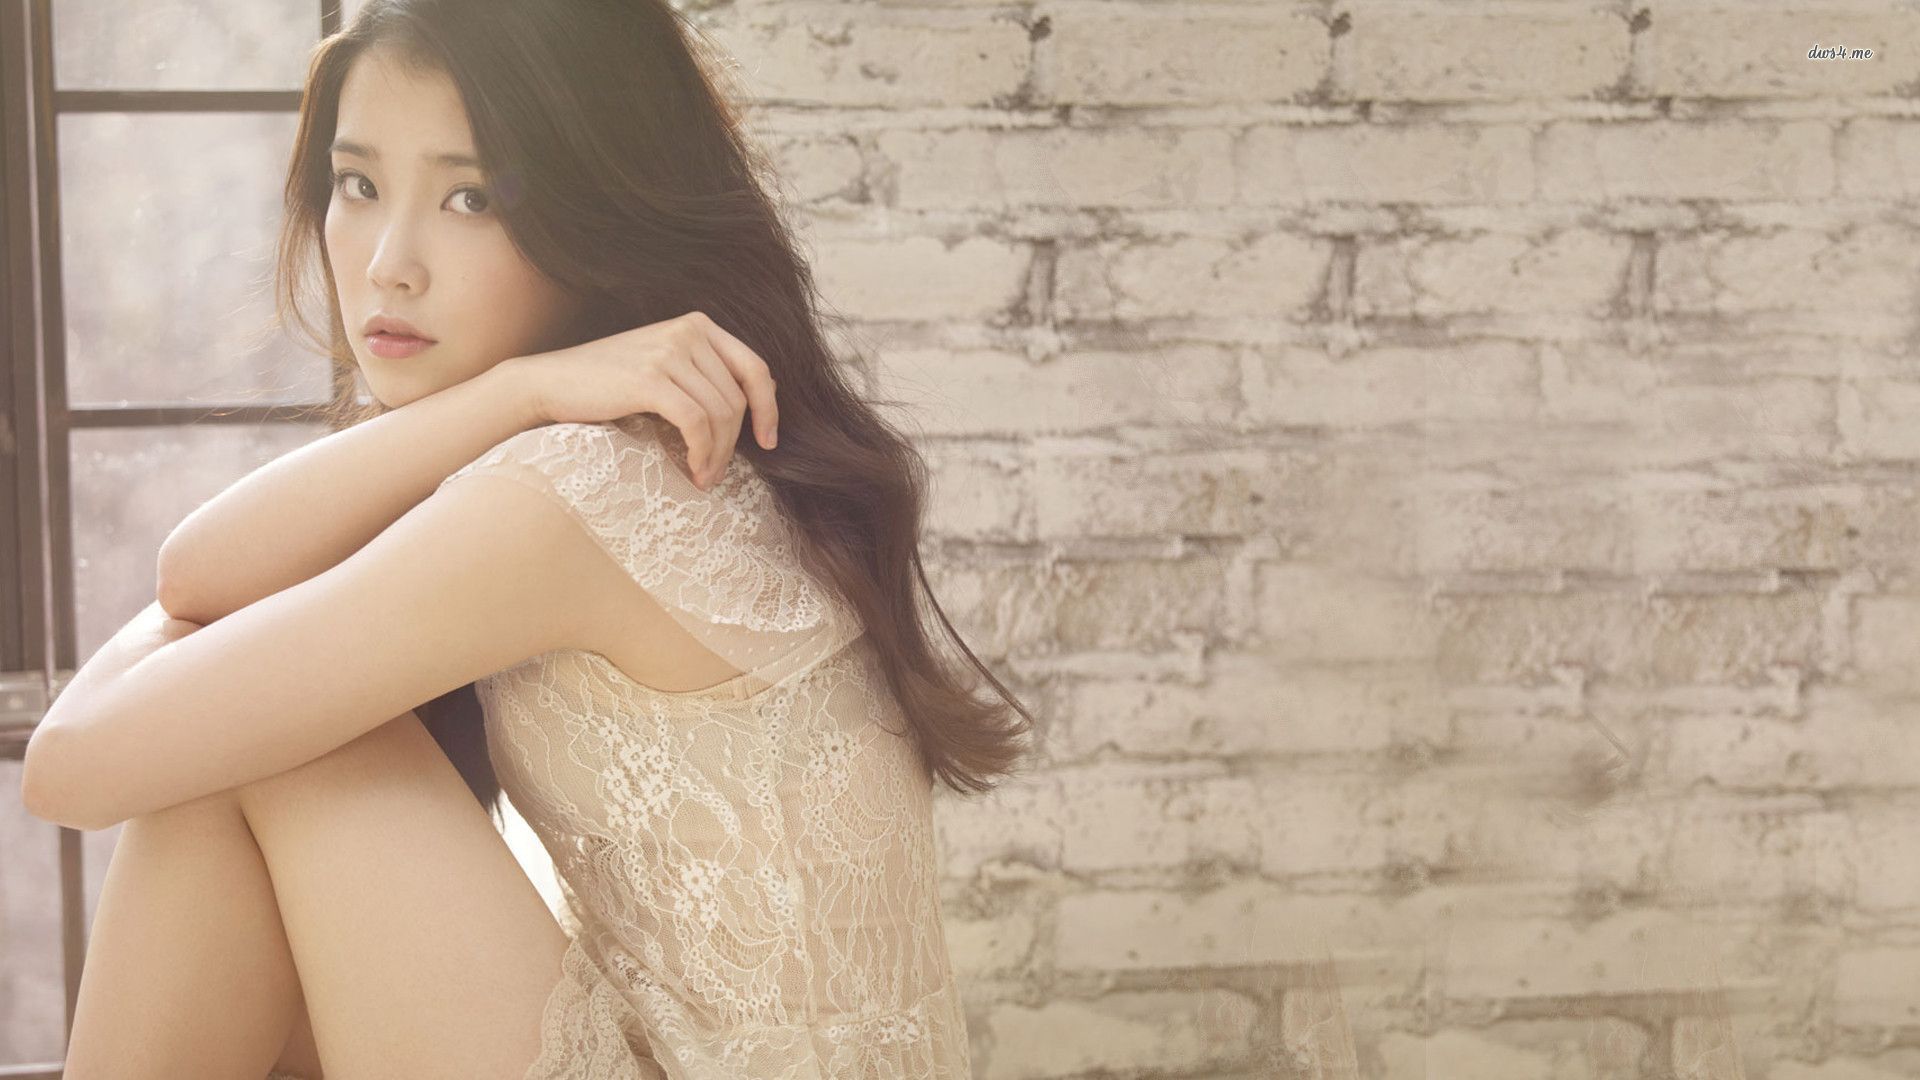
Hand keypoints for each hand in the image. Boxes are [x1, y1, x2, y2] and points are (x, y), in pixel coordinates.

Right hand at [511, 310, 778, 489]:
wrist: (550, 383)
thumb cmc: (608, 384)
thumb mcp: (664, 367)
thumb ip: (704, 375)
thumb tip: (756, 403)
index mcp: (698, 325)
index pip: (755, 369)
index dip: (769, 409)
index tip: (768, 443)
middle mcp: (688, 331)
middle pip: (736, 398)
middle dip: (734, 444)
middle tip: (715, 473)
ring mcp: (668, 352)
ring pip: (719, 414)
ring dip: (716, 454)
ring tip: (702, 476)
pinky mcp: (650, 378)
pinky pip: (696, 423)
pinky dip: (701, 452)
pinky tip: (692, 470)